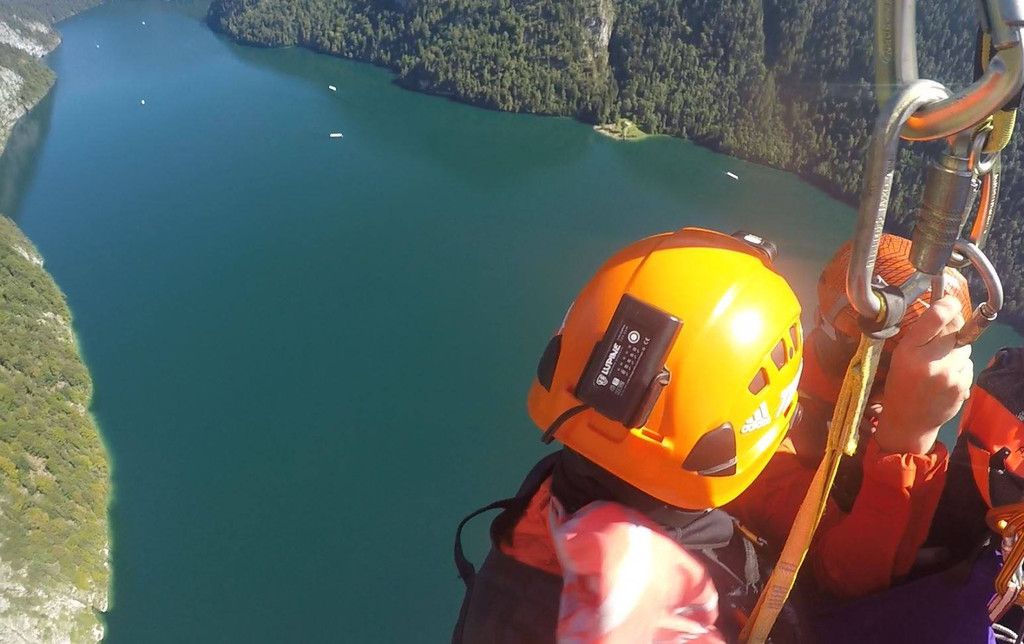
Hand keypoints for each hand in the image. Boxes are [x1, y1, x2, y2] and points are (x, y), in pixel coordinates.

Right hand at [876, 295, 973, 453]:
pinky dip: (960, 368)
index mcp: (908, 351)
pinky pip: (968, 365)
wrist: (909, 422)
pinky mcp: (962, 385)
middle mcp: (929, 361)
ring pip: (964, 348)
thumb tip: (948, 311)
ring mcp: (948, 374)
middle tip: (939, 343)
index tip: (950, 303)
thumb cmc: (901, 386)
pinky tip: (946, 378)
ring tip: (939, 366)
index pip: (936, 317)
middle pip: (955, 331)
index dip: (948, 305)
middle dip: (951, 333)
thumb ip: (922, 336)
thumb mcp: (901, 357)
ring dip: (956, 352)